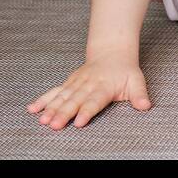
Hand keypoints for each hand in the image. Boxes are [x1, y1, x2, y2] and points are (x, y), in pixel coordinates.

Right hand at [27, 47, 152, 128]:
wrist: (112, 52)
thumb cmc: (125, 71)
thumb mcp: (136, 81)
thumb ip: (139, 94)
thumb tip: (145, 106)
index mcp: (104, 86)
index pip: (95, 101)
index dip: (87, 111)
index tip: (79, 122)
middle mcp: (88, 84)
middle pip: (75, 100)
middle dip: (64, 113)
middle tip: (54, 125)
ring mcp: (76, 83)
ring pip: (62, 96)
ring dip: (51, 108)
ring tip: (42, 120)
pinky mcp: (69, 83)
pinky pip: (54, 91)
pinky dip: (43, 100)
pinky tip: (32, 108)